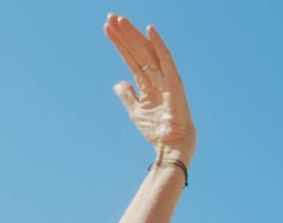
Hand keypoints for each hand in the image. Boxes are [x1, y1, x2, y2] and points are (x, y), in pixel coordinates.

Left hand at [103, 14, 195, 160]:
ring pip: (147, 51)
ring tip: (119, 21)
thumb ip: (127, 95)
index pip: (130, 57)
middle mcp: (157, 76)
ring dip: (134, 35)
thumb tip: (118, 83)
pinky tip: (149, 30)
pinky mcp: (174, 82)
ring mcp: (166, 78)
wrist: (171, 145)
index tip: (107, 28)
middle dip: (123, 34)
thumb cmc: (157, 130)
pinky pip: (166, 59)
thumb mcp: (135, 111)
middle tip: (110, 17)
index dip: (119, 43)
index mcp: (148, 82)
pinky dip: (158, 44)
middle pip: (136, 50)